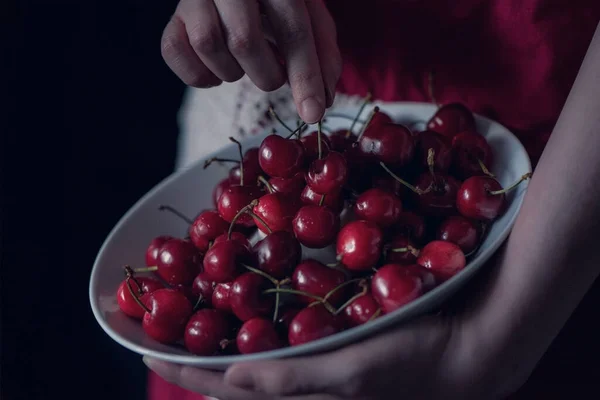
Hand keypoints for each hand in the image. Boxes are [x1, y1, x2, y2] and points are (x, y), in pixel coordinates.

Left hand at [143, 252, 525, 399]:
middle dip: (200, 351)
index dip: (186, 370)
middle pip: (239, 373)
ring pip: (262, 355)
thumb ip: (295, 381)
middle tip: (167, 324)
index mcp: (306, 399)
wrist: (472, 349)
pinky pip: (289, 339)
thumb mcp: (356, 372)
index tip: (145, 348)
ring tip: (200, 309)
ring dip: (229, 334)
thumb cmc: (417, 362)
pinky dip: (265, 321)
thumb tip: (231, 379)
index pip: (230, 387)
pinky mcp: (339, 349)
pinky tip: (257, 303)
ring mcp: (323, 367)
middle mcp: (308, 388)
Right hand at [160, 0, 341, 122]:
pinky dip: (198, 74)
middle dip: (266, 74)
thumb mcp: (308, 13)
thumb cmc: (277, 0)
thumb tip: (321, 100)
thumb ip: (322, 50)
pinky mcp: (174, 16)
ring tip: (245, 64)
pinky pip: (173, 50)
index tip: (313, 113)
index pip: (292, 29)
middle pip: (244, 41)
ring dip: (232, 72)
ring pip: (208, 44)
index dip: (305, 76)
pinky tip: (217, 69)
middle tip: (274, 74)